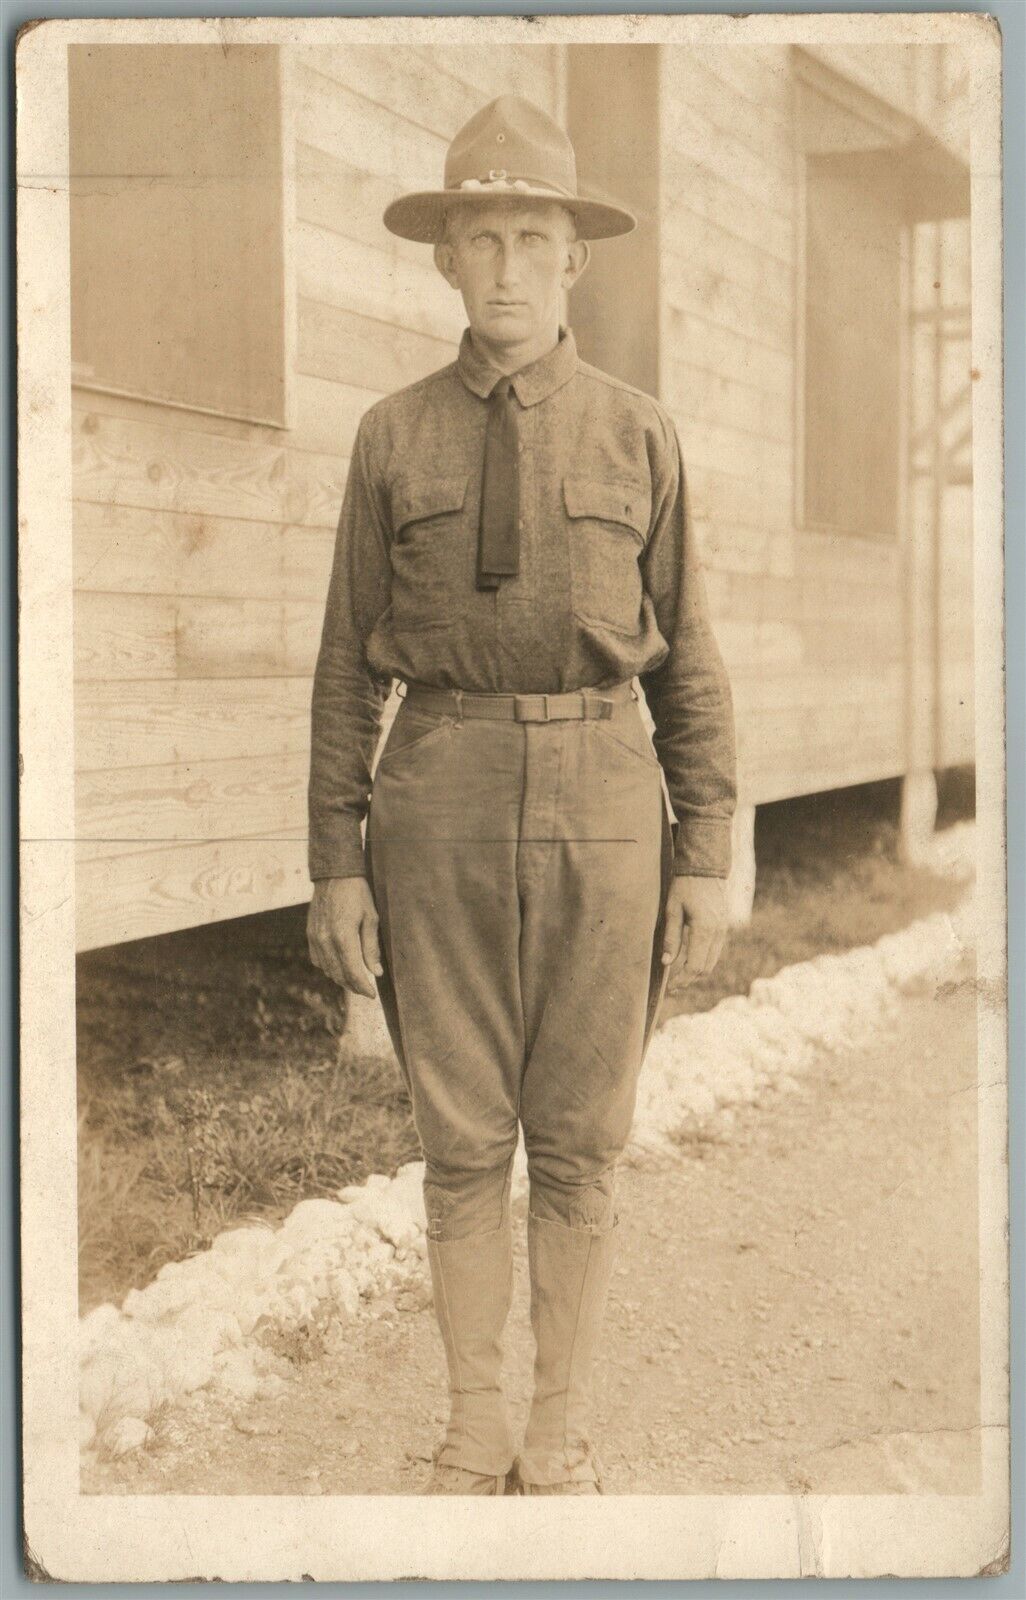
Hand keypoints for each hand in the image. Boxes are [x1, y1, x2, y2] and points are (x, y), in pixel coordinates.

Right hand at [307, 877, 382, 997]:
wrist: (334, 874)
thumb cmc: (357, 894)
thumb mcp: (371, 918)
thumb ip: (371, 948)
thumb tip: (376, 972)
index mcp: (343, 937)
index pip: (353, 972)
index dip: (363, 987)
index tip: (372, 994)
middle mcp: (325, 940)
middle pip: (339, 975)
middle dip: (354, 986)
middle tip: (366, 990)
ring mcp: (315, 938)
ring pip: (327, 970)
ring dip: (341, 978)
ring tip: (355, 979)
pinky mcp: (310, 934)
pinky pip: (317, 960)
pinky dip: (328, 967)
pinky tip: (339, 965)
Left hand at [661, 875, 727, 993]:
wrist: (705, 867)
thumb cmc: (685, 886)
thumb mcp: (672, 910)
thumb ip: (671, 938)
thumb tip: (667, 963)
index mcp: (705, 930)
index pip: (695, 966)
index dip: (682, 980)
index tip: (670, 988)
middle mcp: (718, 933)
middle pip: (706, 968)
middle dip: (689, 980)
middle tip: (673, 986)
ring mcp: (723, 930)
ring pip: (712, 961)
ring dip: (697, 971)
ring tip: (679, 976)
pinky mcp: (723, 926)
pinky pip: (715, 950)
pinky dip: (703, 959)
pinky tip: (689, 959)